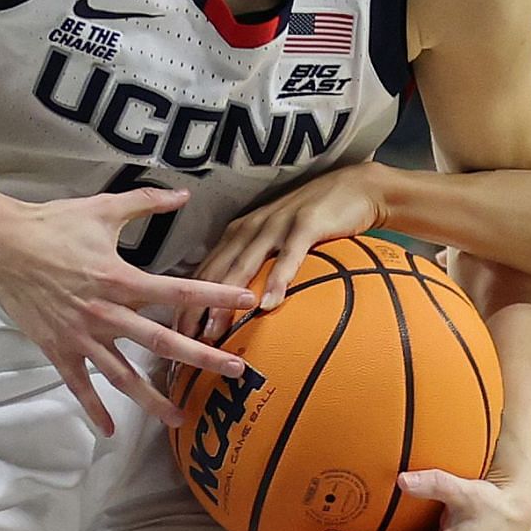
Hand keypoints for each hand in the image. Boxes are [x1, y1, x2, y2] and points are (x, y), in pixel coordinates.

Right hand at [0, 185, 257, 434]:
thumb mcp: (104, 208)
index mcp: (122, 280)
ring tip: (179, 418)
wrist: (1, 245)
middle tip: (234, 371)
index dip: (215, 295)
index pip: (178, 292)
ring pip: (123, 375)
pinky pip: (80, 385)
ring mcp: (82, 336)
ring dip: (152, 398)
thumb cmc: (54, 225)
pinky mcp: (58, 349)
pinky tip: (110, 430)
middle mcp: (107, 313)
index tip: (246, 301)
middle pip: (161, 342)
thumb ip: (147, 202)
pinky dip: (94, 409)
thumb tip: (185, 193)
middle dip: (201, 357)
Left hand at [187, 162, 389, 338]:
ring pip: (244, 266)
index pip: (204, 270)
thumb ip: (260, 263)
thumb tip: (243, 303)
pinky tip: (271, 304)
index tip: (173, 334)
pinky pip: (288, 256)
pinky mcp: (306, 224)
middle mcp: (251, 227)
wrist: (357, 187)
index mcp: (240, 232)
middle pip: (215, 271)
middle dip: (194, 306)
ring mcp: (277, 225)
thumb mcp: (279, 238)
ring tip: (214, 331)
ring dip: (225, 299)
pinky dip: (277, 280)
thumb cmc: (316, 220)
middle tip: (182, 342)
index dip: (186, 300)